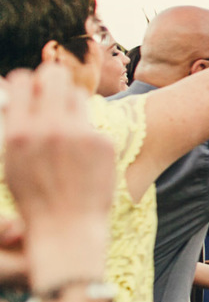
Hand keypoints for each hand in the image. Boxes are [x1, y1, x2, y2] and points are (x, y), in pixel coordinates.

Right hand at [4, 66, 113, 287]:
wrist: (67, 227)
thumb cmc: (35, 197)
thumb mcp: (12, 160)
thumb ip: (16, 125)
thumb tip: (17, 94)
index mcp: (20, 131)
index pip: (22, 79)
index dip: (27, 83)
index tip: (31, 92)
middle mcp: (50, 127)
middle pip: (55, 74)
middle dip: (52, 81)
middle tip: (52, 95)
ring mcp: (79, 133)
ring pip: (78, 94)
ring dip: (71, 103)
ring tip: (67, 125)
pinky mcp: (103, 141)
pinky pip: (92, 122)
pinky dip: (86, 132)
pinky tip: (83, 154)